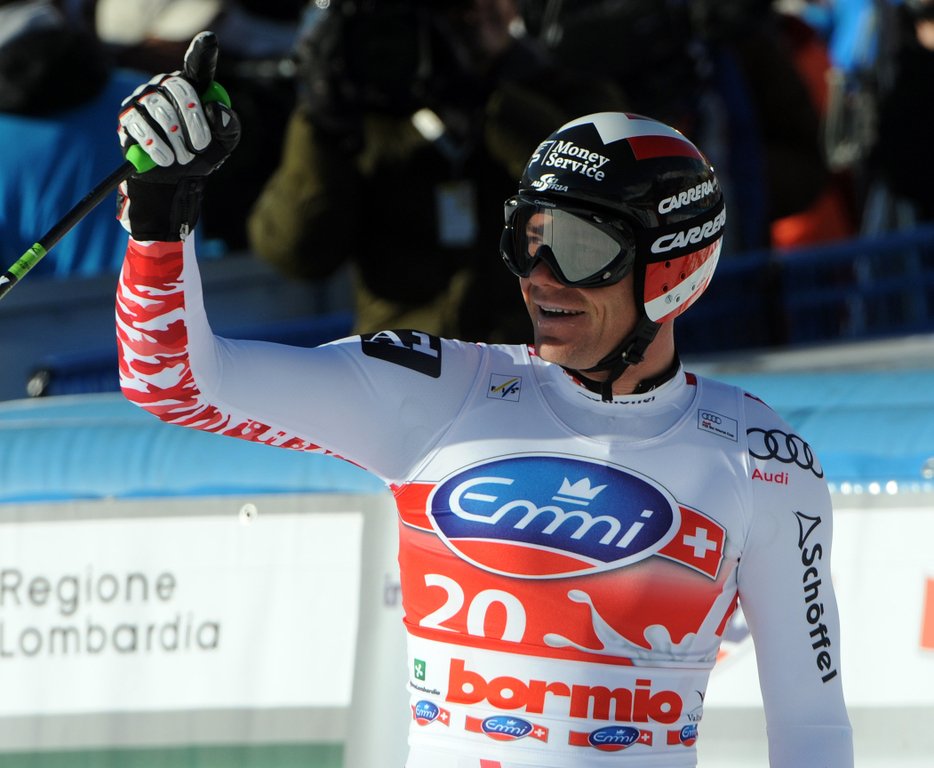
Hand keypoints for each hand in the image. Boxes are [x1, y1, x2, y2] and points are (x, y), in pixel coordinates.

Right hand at [116, 31, 240, 240]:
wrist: (173, 179)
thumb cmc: (201, 154)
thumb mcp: (224, 144)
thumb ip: (230, 127)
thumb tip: (218, 111)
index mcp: (193, 86)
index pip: (198, 63)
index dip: (203, 50)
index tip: (209, 38)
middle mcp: (165, 84)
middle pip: (179, 88)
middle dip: (193, 120)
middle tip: (200, 146)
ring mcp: (143, 97)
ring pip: (159, 108)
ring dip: (175, 138)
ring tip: (184, 158)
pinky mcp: (127, 116)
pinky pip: (140, 125)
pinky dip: (156, 145)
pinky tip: (166, 159)